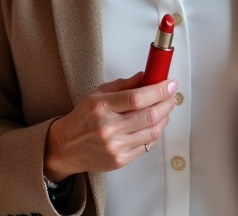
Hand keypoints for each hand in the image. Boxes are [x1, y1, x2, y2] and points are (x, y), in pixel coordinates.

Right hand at [43, 72, 177, 180]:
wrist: (66, 147)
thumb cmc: (82, 119)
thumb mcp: (98, 94)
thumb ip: (124, 85)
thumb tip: (147, 77)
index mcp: (102, 106)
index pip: (137, 97)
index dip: (159, 90)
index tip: (169, 84)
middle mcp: (108, 127)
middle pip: (149, 115)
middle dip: (167, 103)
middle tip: (171, 95)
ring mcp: (115, 146)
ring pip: (152, 132)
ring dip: (164, 118)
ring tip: (164, 109)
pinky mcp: (120, 160)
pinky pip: (146, 146)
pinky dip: (154, 133)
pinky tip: (153, 125)